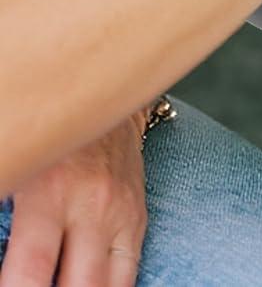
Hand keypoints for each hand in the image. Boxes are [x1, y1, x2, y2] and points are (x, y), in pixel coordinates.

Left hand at [0, 114, 146, 286]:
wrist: (104, 102)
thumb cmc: (49, 142)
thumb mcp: (17, 175)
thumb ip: (3, 223)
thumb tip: (1, 256)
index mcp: (50, 193)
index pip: (31, 270)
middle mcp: (92, 206)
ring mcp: (121, 212)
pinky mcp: (138, 217)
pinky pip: (129, 273)